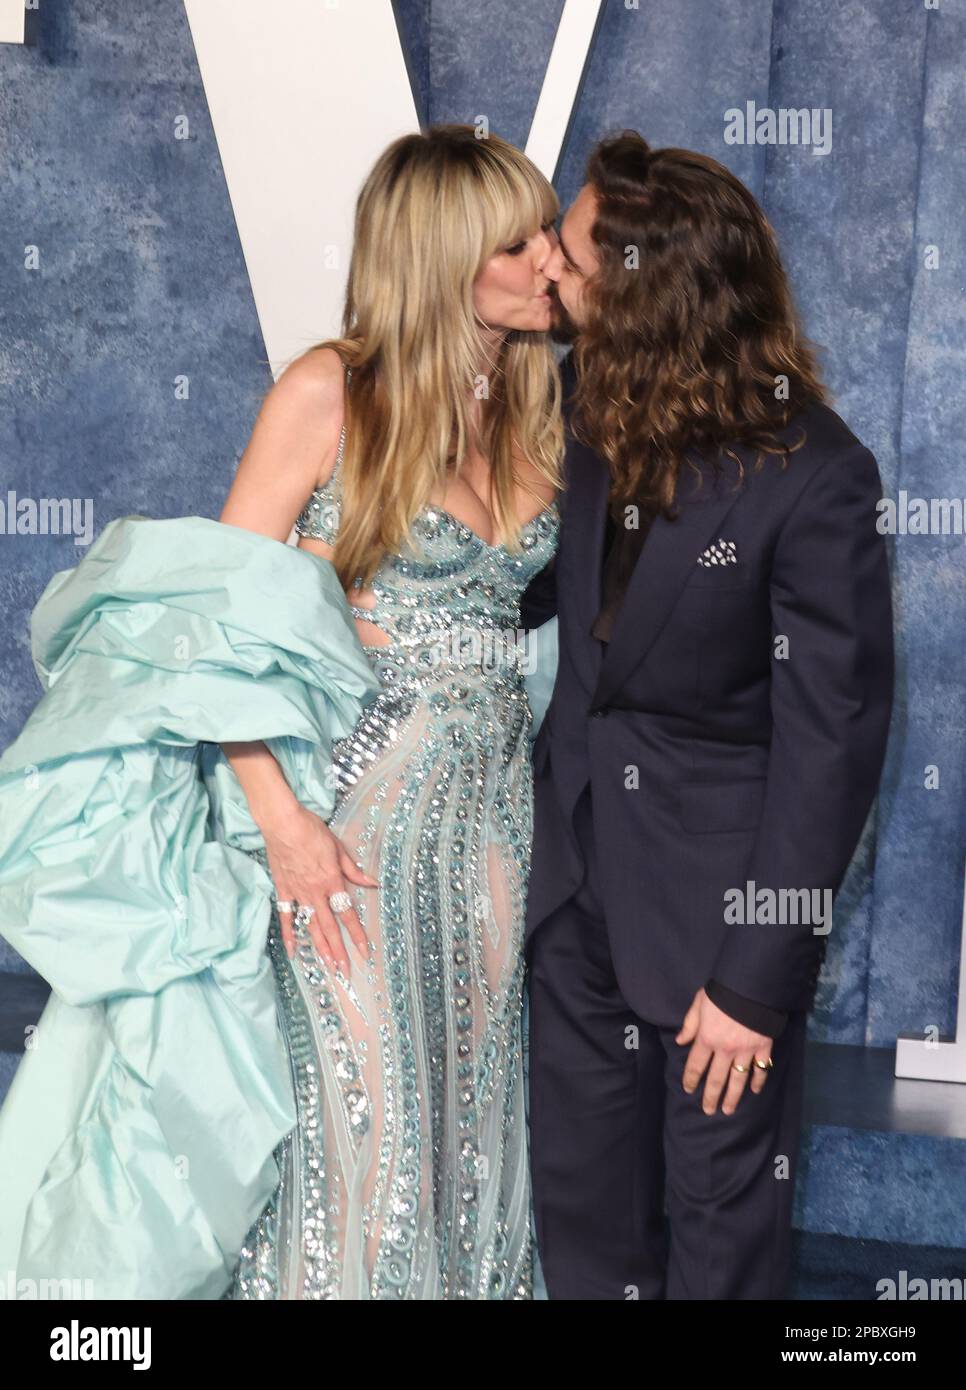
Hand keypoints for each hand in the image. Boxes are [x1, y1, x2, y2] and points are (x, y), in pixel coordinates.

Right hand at [261, 804, 377, 973]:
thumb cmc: (312, 831)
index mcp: (332, 881)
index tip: (365, 953)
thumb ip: (353, 870)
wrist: (282, 823)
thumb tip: (372, 883)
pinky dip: (289, 935)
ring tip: (327, 967)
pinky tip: (293, 951)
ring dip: (320, 949)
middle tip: (345, 972)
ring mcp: (298, 894)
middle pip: (330, 928)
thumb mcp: (338, 848)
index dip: (358, 936)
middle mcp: (316, 893)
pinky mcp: (283, 891)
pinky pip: (287, 917)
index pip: (348, 915)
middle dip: (339, 952)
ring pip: (311, 927)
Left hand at [675, 988, 772, 1115]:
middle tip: (708, 1110)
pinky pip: (761, 1069)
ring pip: (738, 1079)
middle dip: (711, 1096)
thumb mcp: (699, 1004)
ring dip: (732, 1097)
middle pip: (716, 1078)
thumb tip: (680, 1041)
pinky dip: (758, 1081)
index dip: (691, 1079)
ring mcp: (746, 1051)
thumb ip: (690, 1024)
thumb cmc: (722, 993)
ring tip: (727, 1110)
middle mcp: (725, 1050)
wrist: (751, 986)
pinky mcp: (763, 1048)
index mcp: (707, 1038)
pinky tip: (754, 1091)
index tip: (689, 1090)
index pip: (695, 1065)